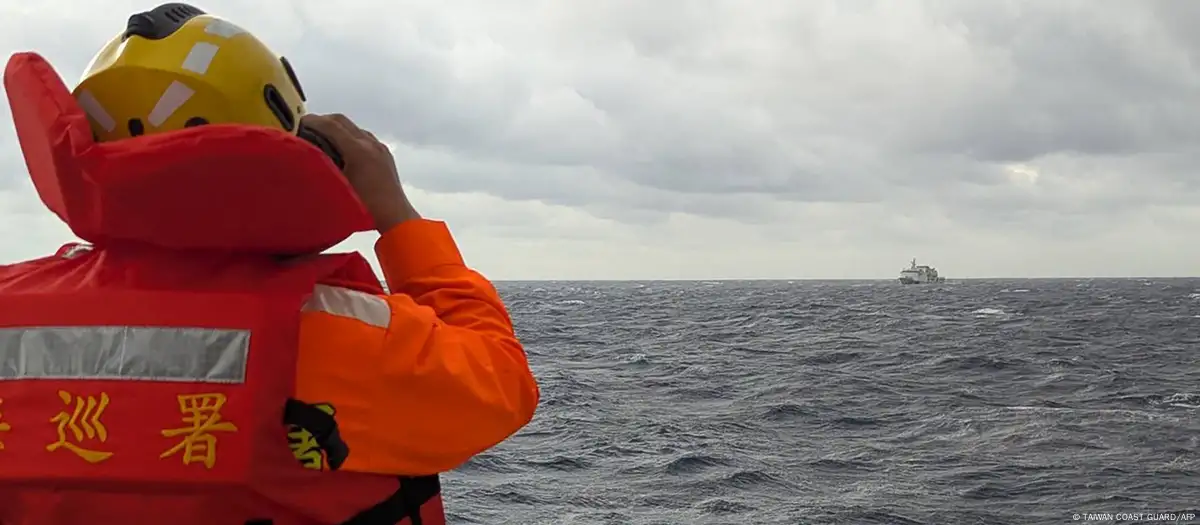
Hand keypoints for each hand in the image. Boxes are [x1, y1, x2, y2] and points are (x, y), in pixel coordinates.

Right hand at [301, 113, 419, 232]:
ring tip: (320, 138)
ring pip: (353, 128)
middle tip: (305, 127)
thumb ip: (321, 167)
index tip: (296, 123)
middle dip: (322, 121)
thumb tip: (304, 155)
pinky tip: (340, 150)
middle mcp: (370, 144)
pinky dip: (348, 137)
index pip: (331, 125)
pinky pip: (363, 137)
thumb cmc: (364, 208)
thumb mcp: (337, 186)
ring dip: (336, 129)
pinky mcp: (384, 154)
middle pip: (342, 121)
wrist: (395, 217)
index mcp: (358, 150)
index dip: (311, 121)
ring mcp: (379, 147)